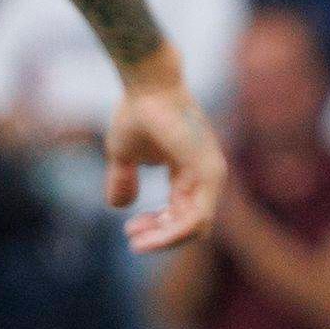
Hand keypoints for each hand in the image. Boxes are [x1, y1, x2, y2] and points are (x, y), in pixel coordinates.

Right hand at [107, 71, 225, 250]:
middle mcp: (205, 176)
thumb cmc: (137, 112)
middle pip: (190, 225)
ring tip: (137, 243)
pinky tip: (149, 235)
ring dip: (164, 239)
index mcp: (190, 173)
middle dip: (159, 237)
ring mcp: (211, 174)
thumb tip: (118, 206)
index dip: (156, 228)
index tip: (129, 231)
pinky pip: (197, 217)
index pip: (181, 214)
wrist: (145, 86)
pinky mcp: (209, 172)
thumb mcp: (124, 156)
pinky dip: (173, 232)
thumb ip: (124, 181)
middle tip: (133, 240)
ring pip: (195, 227)